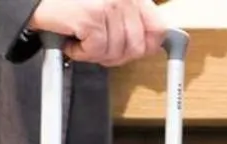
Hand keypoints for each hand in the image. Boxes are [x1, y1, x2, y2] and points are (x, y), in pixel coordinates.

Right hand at [28, 0, 166, 66]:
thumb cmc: (69, 4)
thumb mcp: (107, 7)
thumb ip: (130, 22)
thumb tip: (149, 47)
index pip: (157, 29)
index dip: (146, 47)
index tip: (131, 52)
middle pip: (136, 47)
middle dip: (114, 56)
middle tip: (96, 49)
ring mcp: (109, 6)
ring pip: (115, 52)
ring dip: (94, 54)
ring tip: (80, 41)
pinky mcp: (91, 17)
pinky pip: (95, 52)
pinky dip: (80, 53)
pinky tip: (71, 41)